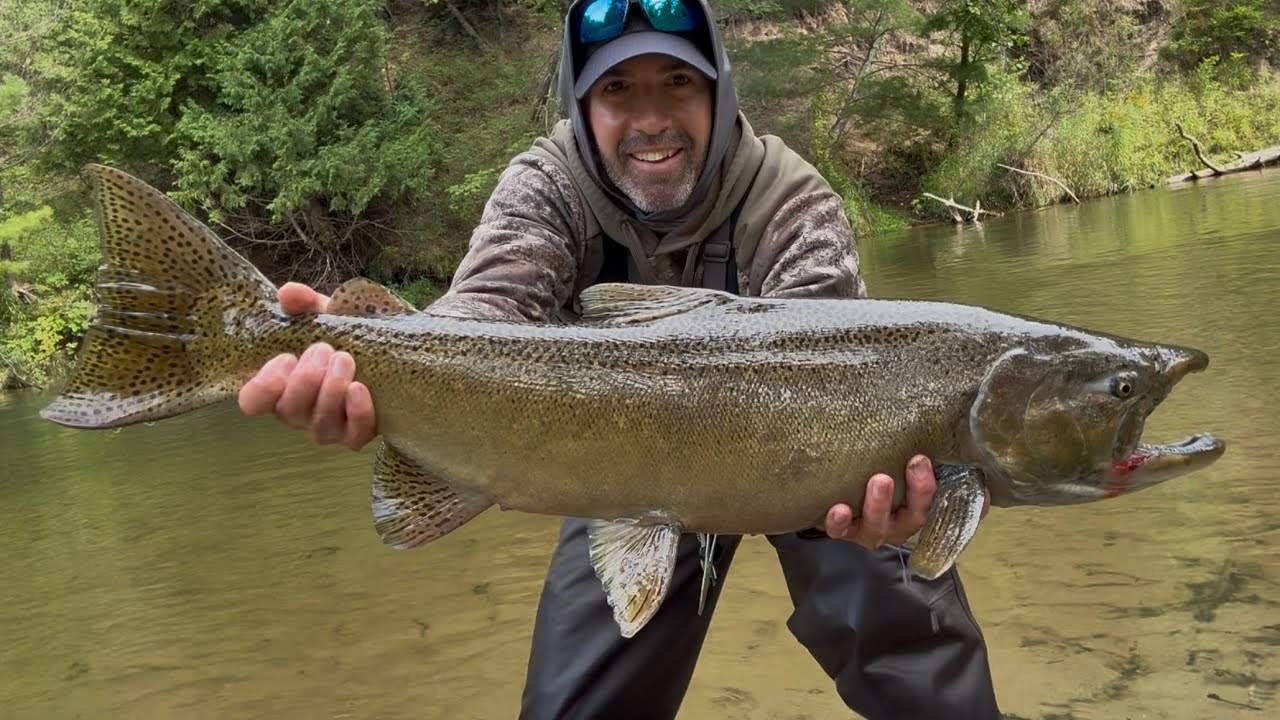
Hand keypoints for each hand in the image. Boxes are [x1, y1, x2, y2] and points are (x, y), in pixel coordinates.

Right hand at [237, 282, 376, 449]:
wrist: (392, 349)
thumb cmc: (345, 334)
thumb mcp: (325, 314)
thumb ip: (305, 303)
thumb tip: (289, 293)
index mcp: (282, 386)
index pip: (253, 401)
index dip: (263, 387)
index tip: (285, 357)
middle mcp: (300, 412)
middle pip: (289, 411)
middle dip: (305, 380)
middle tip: (324, 348)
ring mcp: (328, 426)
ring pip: (320, 426)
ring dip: (331, 391)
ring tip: (345, 359)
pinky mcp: (357, 433)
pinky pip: (353, 436)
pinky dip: (357, 413)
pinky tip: (360, 388)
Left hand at [823, 455, 990, 549]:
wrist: (834, 492)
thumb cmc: (881, 471)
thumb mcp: (906, 462)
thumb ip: (932, 452)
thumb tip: (966, 426)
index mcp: (921, 509)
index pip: (951, 510)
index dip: (971, 508)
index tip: (981, 491)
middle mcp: (899, 524)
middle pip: (916, 516)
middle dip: (920, 491)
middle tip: (917, 463)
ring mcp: (870, 529)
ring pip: (879, 526)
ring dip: (880, 504)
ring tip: (880, 480)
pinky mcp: (841, 529)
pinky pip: (840, 531)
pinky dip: (839, 522)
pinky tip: (837, 508)